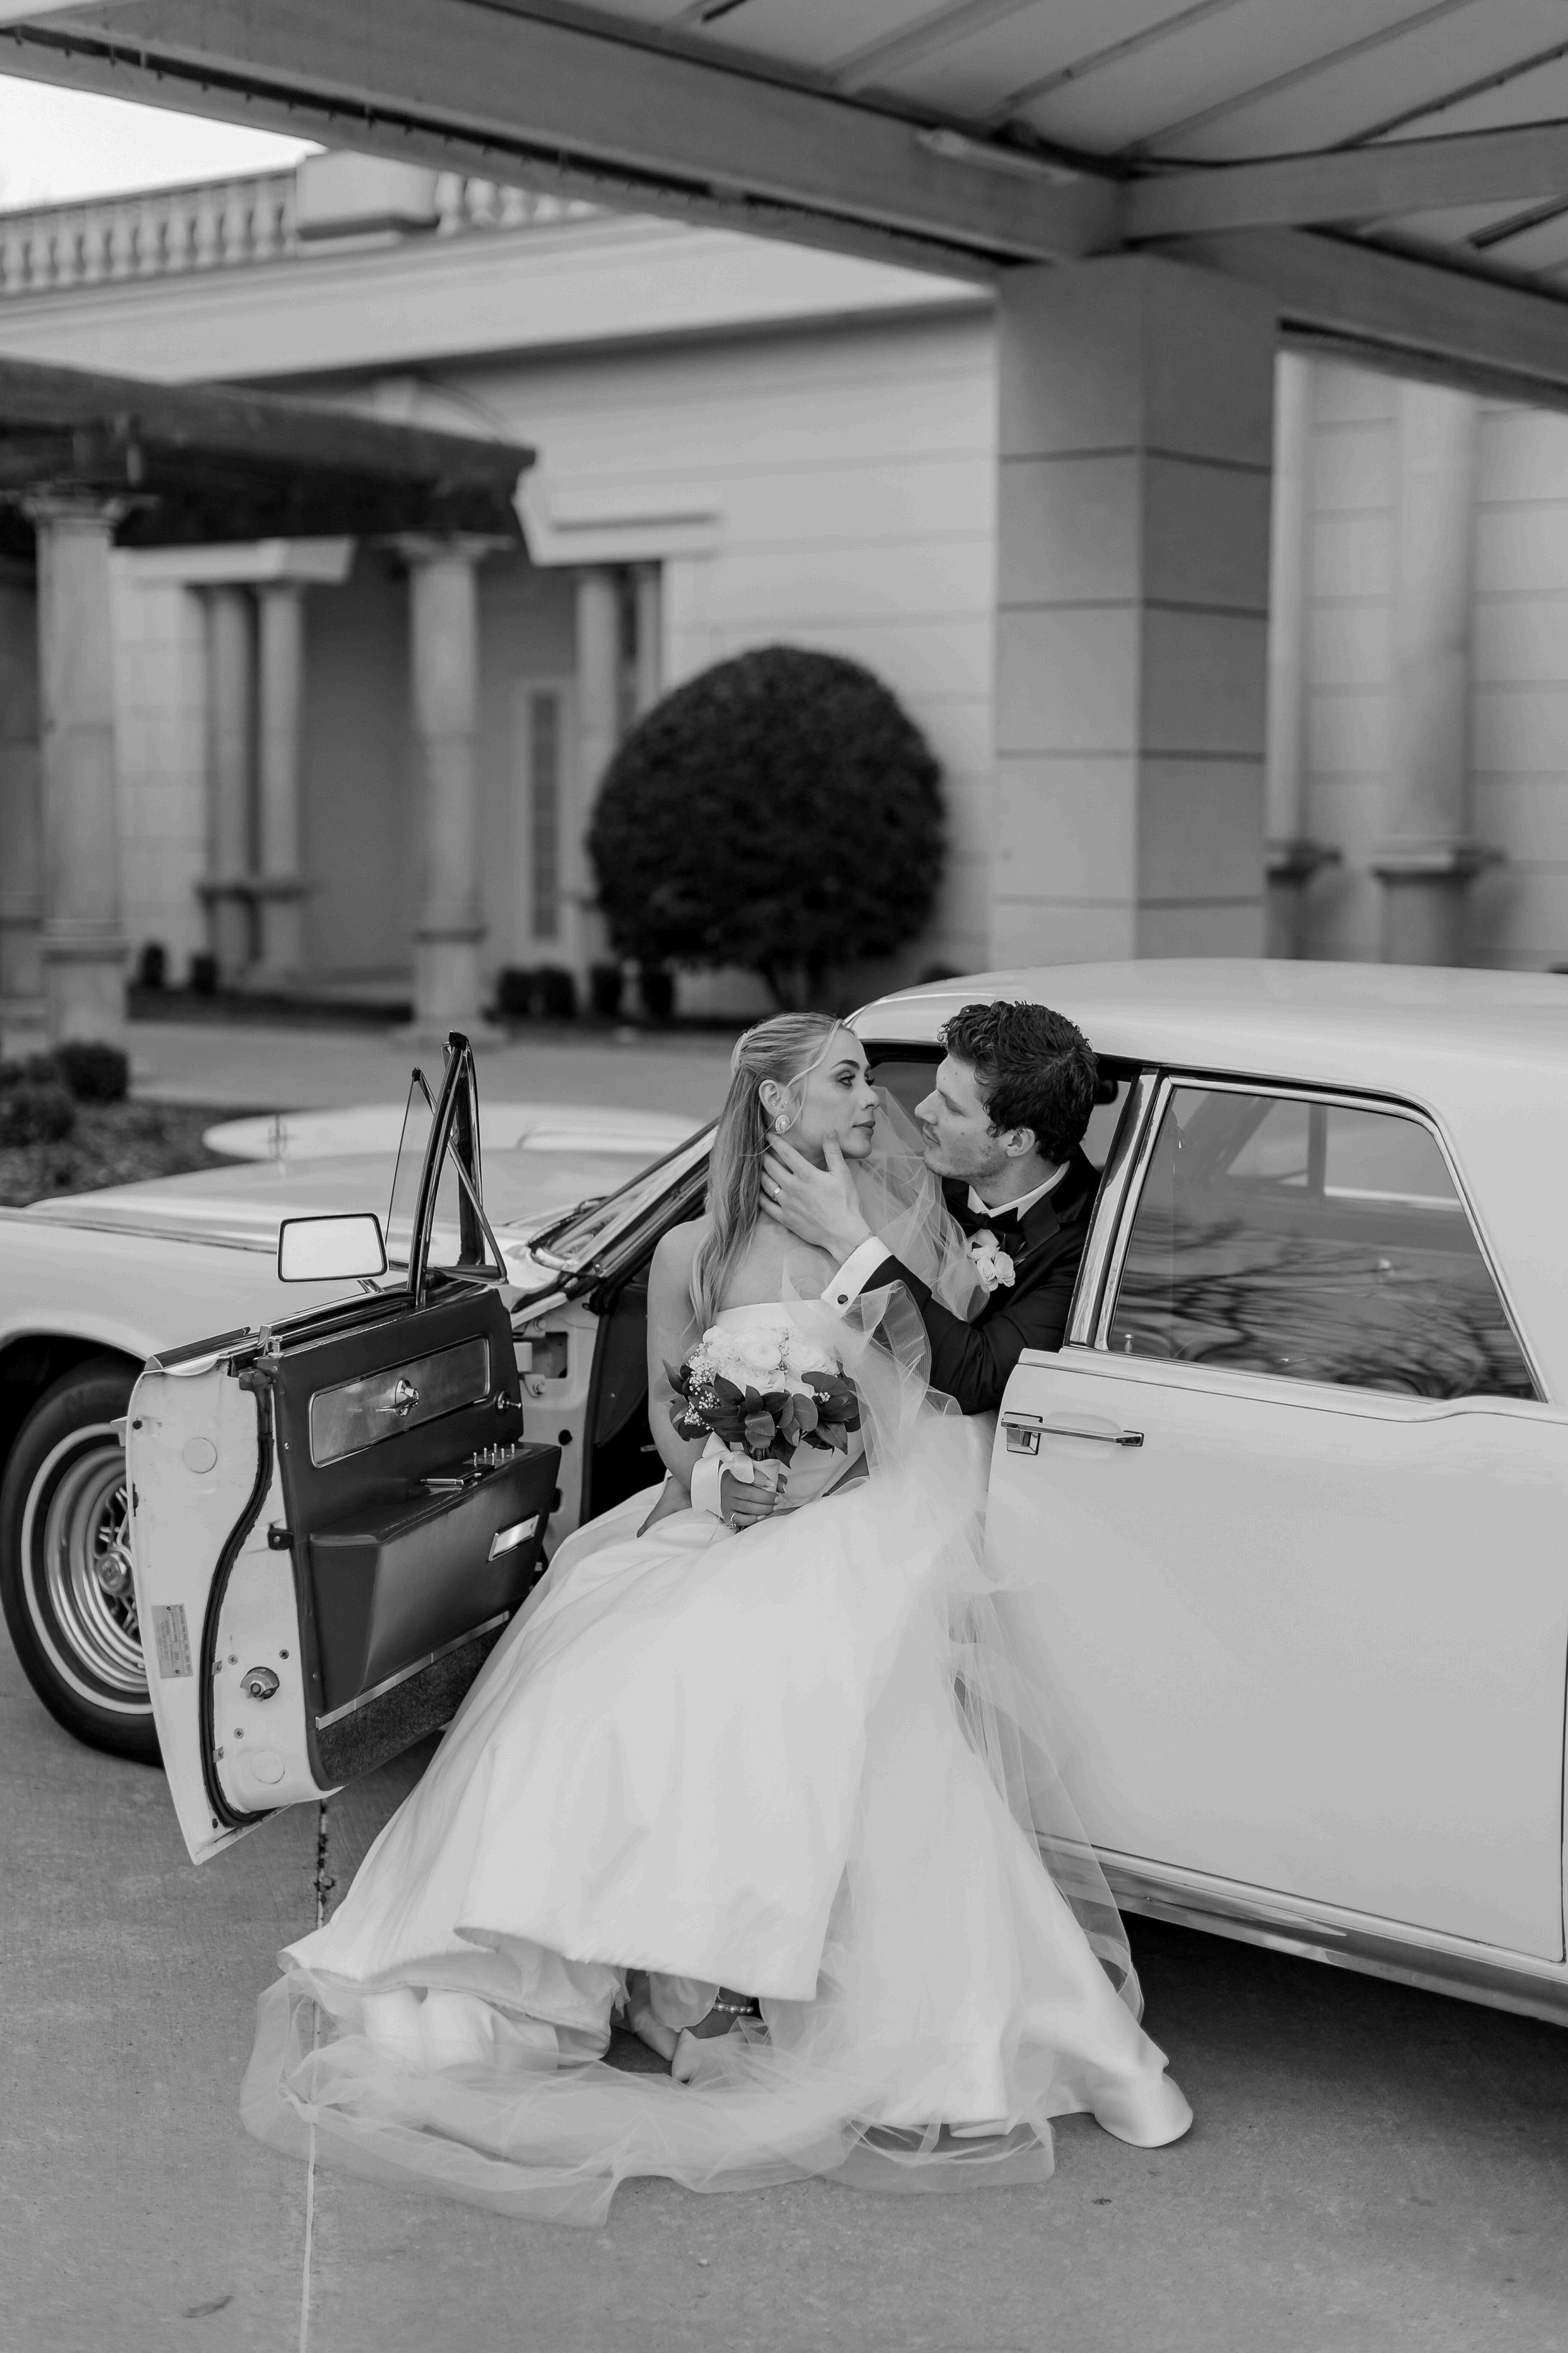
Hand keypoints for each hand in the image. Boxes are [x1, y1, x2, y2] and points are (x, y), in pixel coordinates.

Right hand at [719, 1467, 793, 1526]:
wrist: (729, 1490)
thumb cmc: (747, 1482)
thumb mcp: (759, 1475)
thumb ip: (774, 1477)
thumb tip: (782, 1488)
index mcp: (736, 1473)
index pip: (747, 1474)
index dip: (761, 1479)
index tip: (772, 1483)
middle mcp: (730, 1487)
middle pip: (749, 1493)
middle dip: (766, 1498)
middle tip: (777, 1499)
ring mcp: (728, 1501)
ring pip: (747, 1507)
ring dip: (764, 1509)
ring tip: (774, 1507)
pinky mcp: (728, 1513)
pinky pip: (740, 1519)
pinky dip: (753, 1519)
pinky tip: (762, 1516)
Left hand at [759, 1134, 873, 1260]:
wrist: (843, 1233)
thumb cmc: (845, 1203)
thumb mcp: (843, 1174)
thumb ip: (833, 1151)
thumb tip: (830, 1131)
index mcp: (806, 1174)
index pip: (786, 1153)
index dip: (775, 1142)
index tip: (768, 1135)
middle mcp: (792, 1187)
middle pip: (771, 1167)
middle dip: (764, 1156)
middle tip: (760, 1150)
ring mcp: (787, 1204)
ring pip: (766, 1184)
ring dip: (760, 1173)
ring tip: (757, 1167)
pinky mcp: (785, 1218)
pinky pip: (766, 1205)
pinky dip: (760, 1196)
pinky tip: (758, 1191)